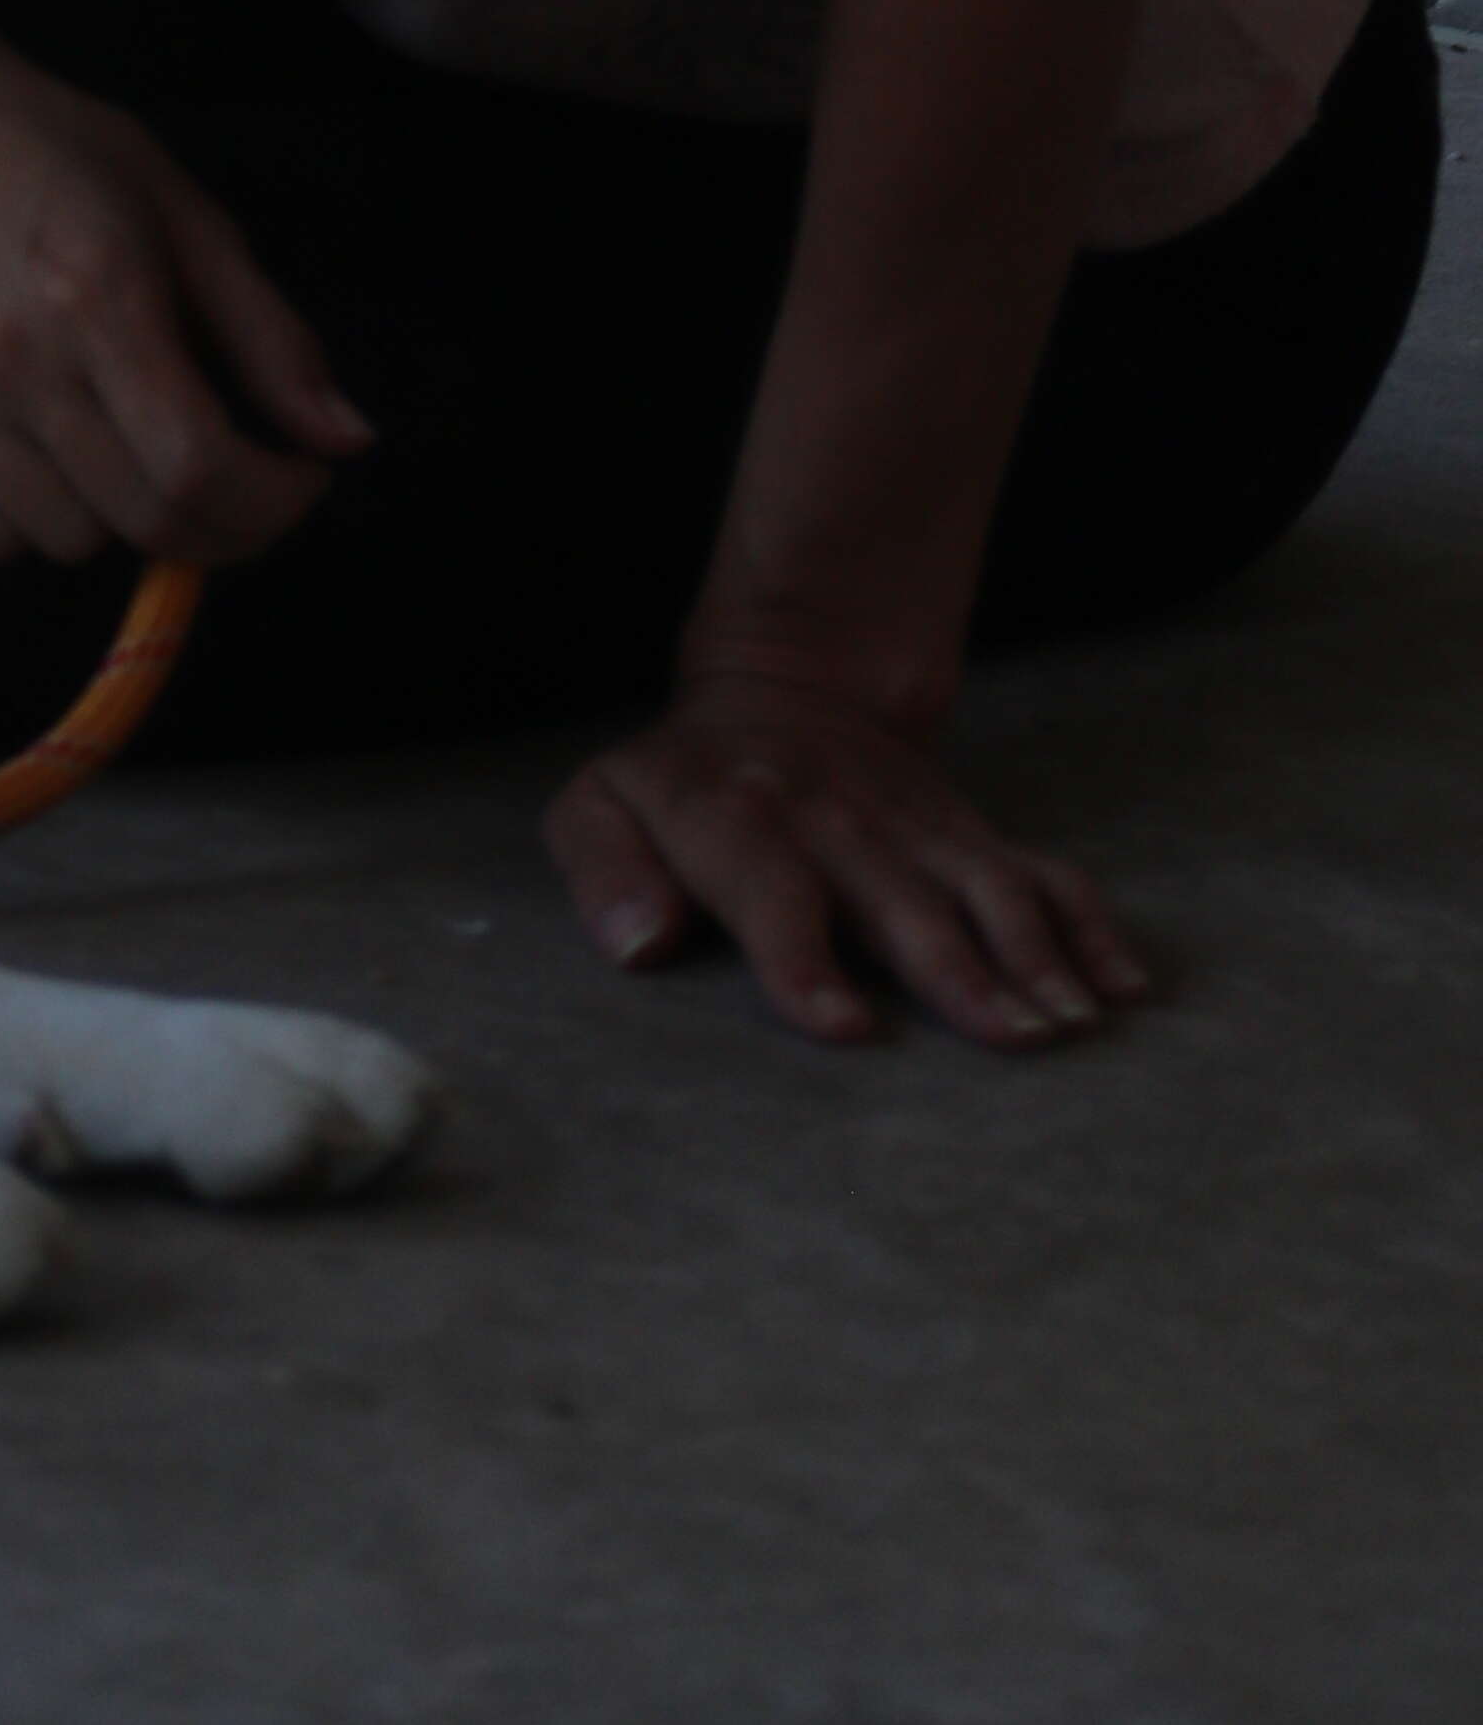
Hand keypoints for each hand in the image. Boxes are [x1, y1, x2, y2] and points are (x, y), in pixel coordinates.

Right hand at [0, 36, 371, 572]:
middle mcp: (11, 359)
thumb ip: (269, 336)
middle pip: (145, 519)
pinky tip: (49, 449)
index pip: (199, 466)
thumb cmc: (48, 155)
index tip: (296, 479)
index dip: (271, 502)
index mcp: (98, 296)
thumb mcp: (182, 215)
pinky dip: (38, 517)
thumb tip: (347, 439)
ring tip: (122, 445)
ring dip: (122, 516)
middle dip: (223, 526)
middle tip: (235, 482)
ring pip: (68, 542)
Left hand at [546, 667, 1153, 1049]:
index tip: (850, 1028)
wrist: (781, 686)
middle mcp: (837, 823)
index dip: (806, 964)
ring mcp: (914, 826)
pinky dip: (1089, 923)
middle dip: (961, 969)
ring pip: (987, 888)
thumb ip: (604, 871)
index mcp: (737, 821)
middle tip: (1014, 1037)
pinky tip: (1125, 983)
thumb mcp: (600, 807)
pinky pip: (1042, 872)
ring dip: (1036, 952)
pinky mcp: (967, 830)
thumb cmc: (681, 784)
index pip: (774, 896)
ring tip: (1074, 1020)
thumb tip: (638, 945)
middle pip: (904, 902)